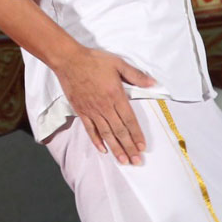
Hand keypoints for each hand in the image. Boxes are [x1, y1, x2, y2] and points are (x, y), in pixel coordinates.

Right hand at [54, 46, 155, 164]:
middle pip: (119, 131)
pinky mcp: (81, 111)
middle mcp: (105, 106)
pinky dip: (96, 140)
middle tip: (136, 161)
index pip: (129, 120)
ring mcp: (92, 110)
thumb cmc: (94, 60)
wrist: (69, 60)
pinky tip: (103, 149)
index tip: (142, 147)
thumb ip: (136, 75)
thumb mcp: (118, 63)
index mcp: (116, 95)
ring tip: (123, 161)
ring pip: (106, 133)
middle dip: (129, 147)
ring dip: (115, 148)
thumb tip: (152, 83)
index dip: (136, 134)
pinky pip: (90, 129)